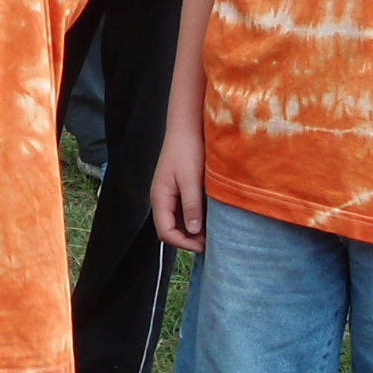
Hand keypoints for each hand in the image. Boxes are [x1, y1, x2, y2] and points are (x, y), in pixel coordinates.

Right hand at [152, 123, 207, 252]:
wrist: (187, 126)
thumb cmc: (186, 149)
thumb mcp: (190, 180)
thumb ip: (191, 206)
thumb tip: (194, 231)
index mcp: (160, 198)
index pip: (165, 233)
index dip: (183, 243)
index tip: (204, 246)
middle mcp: (162, 199)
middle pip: (171, 229)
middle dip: (189, 239)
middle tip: (211, 241)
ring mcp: (169, 194)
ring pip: (178, 221)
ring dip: (193, 229)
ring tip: (212, 231)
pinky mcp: (178, 188)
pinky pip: (184, 210)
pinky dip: (195, 217)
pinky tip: (210, 216)